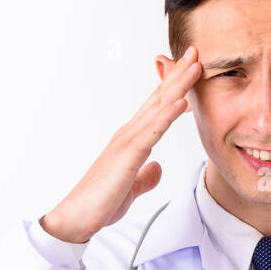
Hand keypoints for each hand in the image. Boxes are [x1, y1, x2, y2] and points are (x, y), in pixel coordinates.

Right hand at [41, 46, 200, 243]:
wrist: (76, 218)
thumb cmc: (99, 203)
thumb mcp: (131, 187)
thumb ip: (146, 176)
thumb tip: (158, 168)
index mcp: (131, 140)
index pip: (156, 107)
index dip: (173, 86)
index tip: (190, 68)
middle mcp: (128, 134)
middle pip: (158, 98)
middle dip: (178, 74)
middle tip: (194, 51)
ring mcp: (127, 142)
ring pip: (157, 108)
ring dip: (178, 85)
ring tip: (195, 65)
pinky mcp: (127, 156)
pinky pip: (151, 133)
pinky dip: (167, 116)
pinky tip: (182, 103)